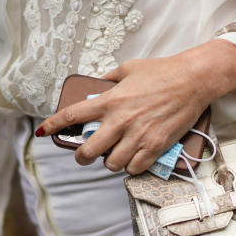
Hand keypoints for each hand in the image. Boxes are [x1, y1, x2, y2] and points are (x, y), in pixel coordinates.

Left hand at [37, 39, 235, 173]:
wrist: (193, 81)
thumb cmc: (163, 72)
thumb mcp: (129, 68)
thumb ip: (111, 80)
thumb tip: (101, 84)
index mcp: (110, 101)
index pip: (72, 115)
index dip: (53, 125)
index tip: (43, 132)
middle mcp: (120, 121)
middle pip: (88, 151)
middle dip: (81, 157)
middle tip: (84, 156)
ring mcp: (138, 136)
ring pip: (112, 164)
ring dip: (110, 162)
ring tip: (115, 156)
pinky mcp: (156, 146)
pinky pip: (135, 167)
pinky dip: (131, 166)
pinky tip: (133, 159)